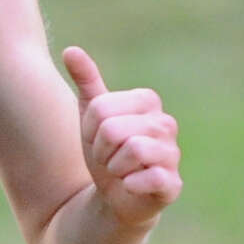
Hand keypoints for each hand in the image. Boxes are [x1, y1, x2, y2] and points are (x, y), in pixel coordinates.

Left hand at [63, 45, 181, 226]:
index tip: (98, 137)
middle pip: (113, 129)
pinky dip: (130, 183)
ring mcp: (173, 153)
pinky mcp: (172, 183)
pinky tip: (131, 185)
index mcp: (147, 101)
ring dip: (113, 166)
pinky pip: (150, 177)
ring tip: (119, 170)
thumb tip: (70, 49)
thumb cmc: (105, 149)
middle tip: (108, 157)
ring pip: (132, 150)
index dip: (90, 127)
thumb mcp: (90, 113)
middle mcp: (166, 124)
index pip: (101, 107)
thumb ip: (85, 80)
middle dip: (100, 148)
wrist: (113, 194)